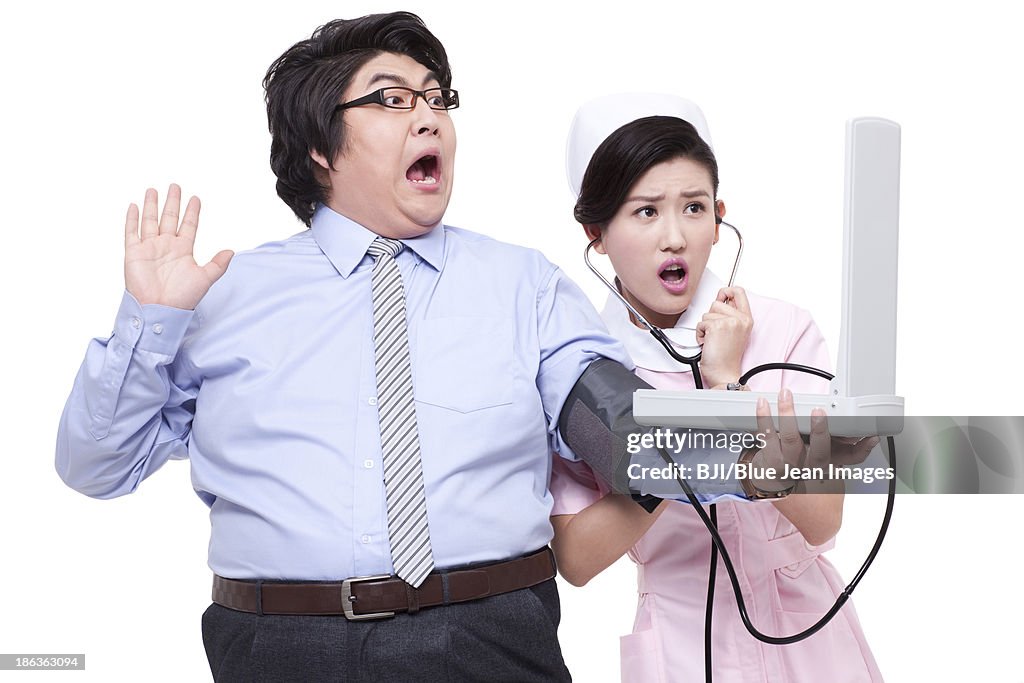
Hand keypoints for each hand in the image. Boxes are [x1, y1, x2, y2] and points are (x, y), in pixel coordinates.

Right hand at [124, 184, 233, 309]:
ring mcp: (149, 248)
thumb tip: (231, 251)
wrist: (160, 309)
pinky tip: (135, 206)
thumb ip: (218, 265)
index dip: (192, 212)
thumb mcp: (205, 279)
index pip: (188, 225)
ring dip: (152, 205)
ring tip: (154, 189)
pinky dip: (132, 219)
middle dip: (172, 202)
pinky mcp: (134, 253)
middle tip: (175, 186)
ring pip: (150, 221)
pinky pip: (131, 232)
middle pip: (170, 218)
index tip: (195, 198)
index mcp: (183, 250)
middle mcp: (166, 246)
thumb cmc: (182, 298)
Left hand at [696, 287, 752, 388]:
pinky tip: (708, 343)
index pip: (739, 291)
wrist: (724, 374)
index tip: (720, 297)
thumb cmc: (727, 358)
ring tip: (713, 339)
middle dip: (711, 316)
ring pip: (707, 313)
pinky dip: (700, 334)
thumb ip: (730, 315)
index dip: (726, 291)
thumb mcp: (735, 333)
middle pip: (717, 302)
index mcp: (747, 319)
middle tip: (716, 333)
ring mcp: (730, 322)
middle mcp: (741, 319)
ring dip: (705, 327)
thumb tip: (719, 300)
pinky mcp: (717, 326)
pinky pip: (700, 323)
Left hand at [753, 389, 879, 494]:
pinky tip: (763, 404)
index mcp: (828, 463)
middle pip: (819, 453)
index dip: (864, 448)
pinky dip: (764, 419)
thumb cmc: (805, 464)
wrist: (778, 482)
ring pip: (790, 441)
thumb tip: (869, 433)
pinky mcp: (769, 460)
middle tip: (818, 410)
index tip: (871, 435)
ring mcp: (790, 465)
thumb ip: (848, 445)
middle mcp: (810, 467)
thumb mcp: (830, 457)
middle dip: (820, 431)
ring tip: (786, 396)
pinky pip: (766, 437)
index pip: (852, 458)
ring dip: (788, 415)